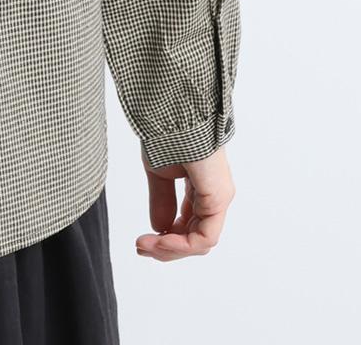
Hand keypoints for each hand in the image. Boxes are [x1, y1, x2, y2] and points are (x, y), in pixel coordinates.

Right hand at [135, 144, 234, 260]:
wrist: (172, 111)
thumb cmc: (166, 133)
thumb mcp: (158, 172)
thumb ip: (162, 200)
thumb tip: (159, 227)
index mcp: (201, 187)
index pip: (189, 225)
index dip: (166, 238)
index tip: (141, 241)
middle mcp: (214, 195)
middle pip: (195, 237)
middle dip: (166, 248)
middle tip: (141, 248)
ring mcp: (219, 197)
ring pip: (200, 242)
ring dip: (170, 249)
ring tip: (145, 246)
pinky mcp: (218, 198)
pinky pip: (204, 236)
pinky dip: (180, 244)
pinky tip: (159, 239)